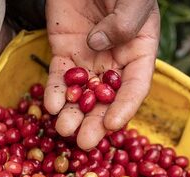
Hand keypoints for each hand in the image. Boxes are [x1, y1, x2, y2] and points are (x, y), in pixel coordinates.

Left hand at [44, 0, 159, 149]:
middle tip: (85, 143)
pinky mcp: (64, 52)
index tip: (113, 124)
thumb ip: (124, 22)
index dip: (125, 108)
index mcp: (139, 52)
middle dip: (95, 123)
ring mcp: (89, 60)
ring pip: (82, 95)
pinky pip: (60, 78)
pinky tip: (50, 107)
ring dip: (73, 115)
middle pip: (107, 100)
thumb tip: (99, 45)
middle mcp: (115, 62)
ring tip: (63, 130)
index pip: (135, 87)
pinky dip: (55, 93)